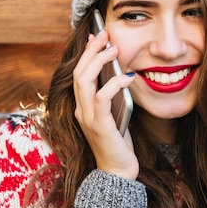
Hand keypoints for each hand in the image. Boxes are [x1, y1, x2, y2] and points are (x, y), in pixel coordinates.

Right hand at [73, 30, 137, 179]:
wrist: (117, 172)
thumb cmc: (118, 143)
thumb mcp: (114, 114)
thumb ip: (112, 96)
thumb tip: (120, 72)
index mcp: (81, 107)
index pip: (79, 74)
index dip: (86, 53)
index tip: (95, 36)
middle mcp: (79, 110)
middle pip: (79, 73)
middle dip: (91, 51)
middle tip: (105, 34)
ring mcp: (87, 118)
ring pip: (85, 81)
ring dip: (98, 61)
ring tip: (114, 48)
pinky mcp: (99, 125)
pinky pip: (102, 98)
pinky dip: (114, 83)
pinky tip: (127, 76)